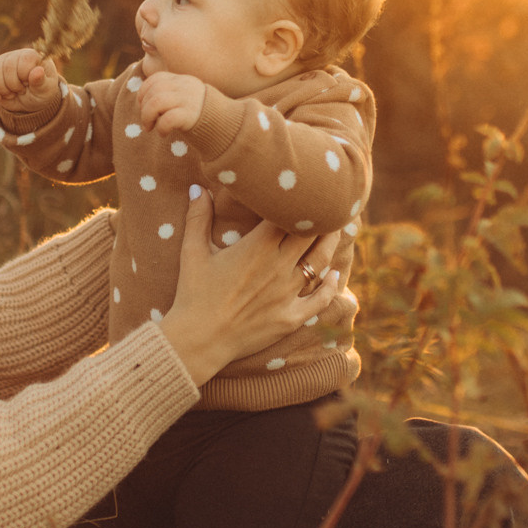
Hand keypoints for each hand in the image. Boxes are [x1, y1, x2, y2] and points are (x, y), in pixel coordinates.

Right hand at [0, 48, 58, 112]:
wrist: (29, 103)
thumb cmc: (40, 93)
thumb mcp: (45, 91)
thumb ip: (42, 82)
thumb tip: (38, 71)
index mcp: (33, 56)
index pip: (24, 61)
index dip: (25, 78)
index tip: (31, 85)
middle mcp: (16, 55)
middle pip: (7, 67)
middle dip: (14, 86)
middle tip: (22, 91)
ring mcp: (2, 61)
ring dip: (3, 89)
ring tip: (12, 94)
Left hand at [135, 70, 207, 135]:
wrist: (228, 125)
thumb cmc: (202, 114)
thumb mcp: (186, 97)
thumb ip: (170, 94)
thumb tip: (143, 102)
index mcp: (183, 80)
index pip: (155, 79)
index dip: (143, 92)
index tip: (142, 106)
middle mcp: (185, 87)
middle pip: (153, 91)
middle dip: (143, 108)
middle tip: (147, 123)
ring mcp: (188, 100)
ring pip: (156, 102)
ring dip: (147, 117)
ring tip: (150, 128)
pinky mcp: (191, 115)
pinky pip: (167, 119)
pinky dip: (160, 128)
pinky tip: (163, 134)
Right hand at [155, 193, 342, 383]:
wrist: (198, 340)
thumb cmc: (193, 294)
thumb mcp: (193, 252)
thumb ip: (198, 217)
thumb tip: (199, 188)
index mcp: (258, 246)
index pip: (290, 214)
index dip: (301, 200)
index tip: (304, 190)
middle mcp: (279, 266)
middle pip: (312, 233)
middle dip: (322, 217)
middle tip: (327, 205)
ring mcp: (288, 293)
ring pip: (320, 261)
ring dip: (330, 243)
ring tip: (335, 230)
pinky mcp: (291, 317)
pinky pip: (320, 299)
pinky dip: (330, 286)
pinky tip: (334, 275)